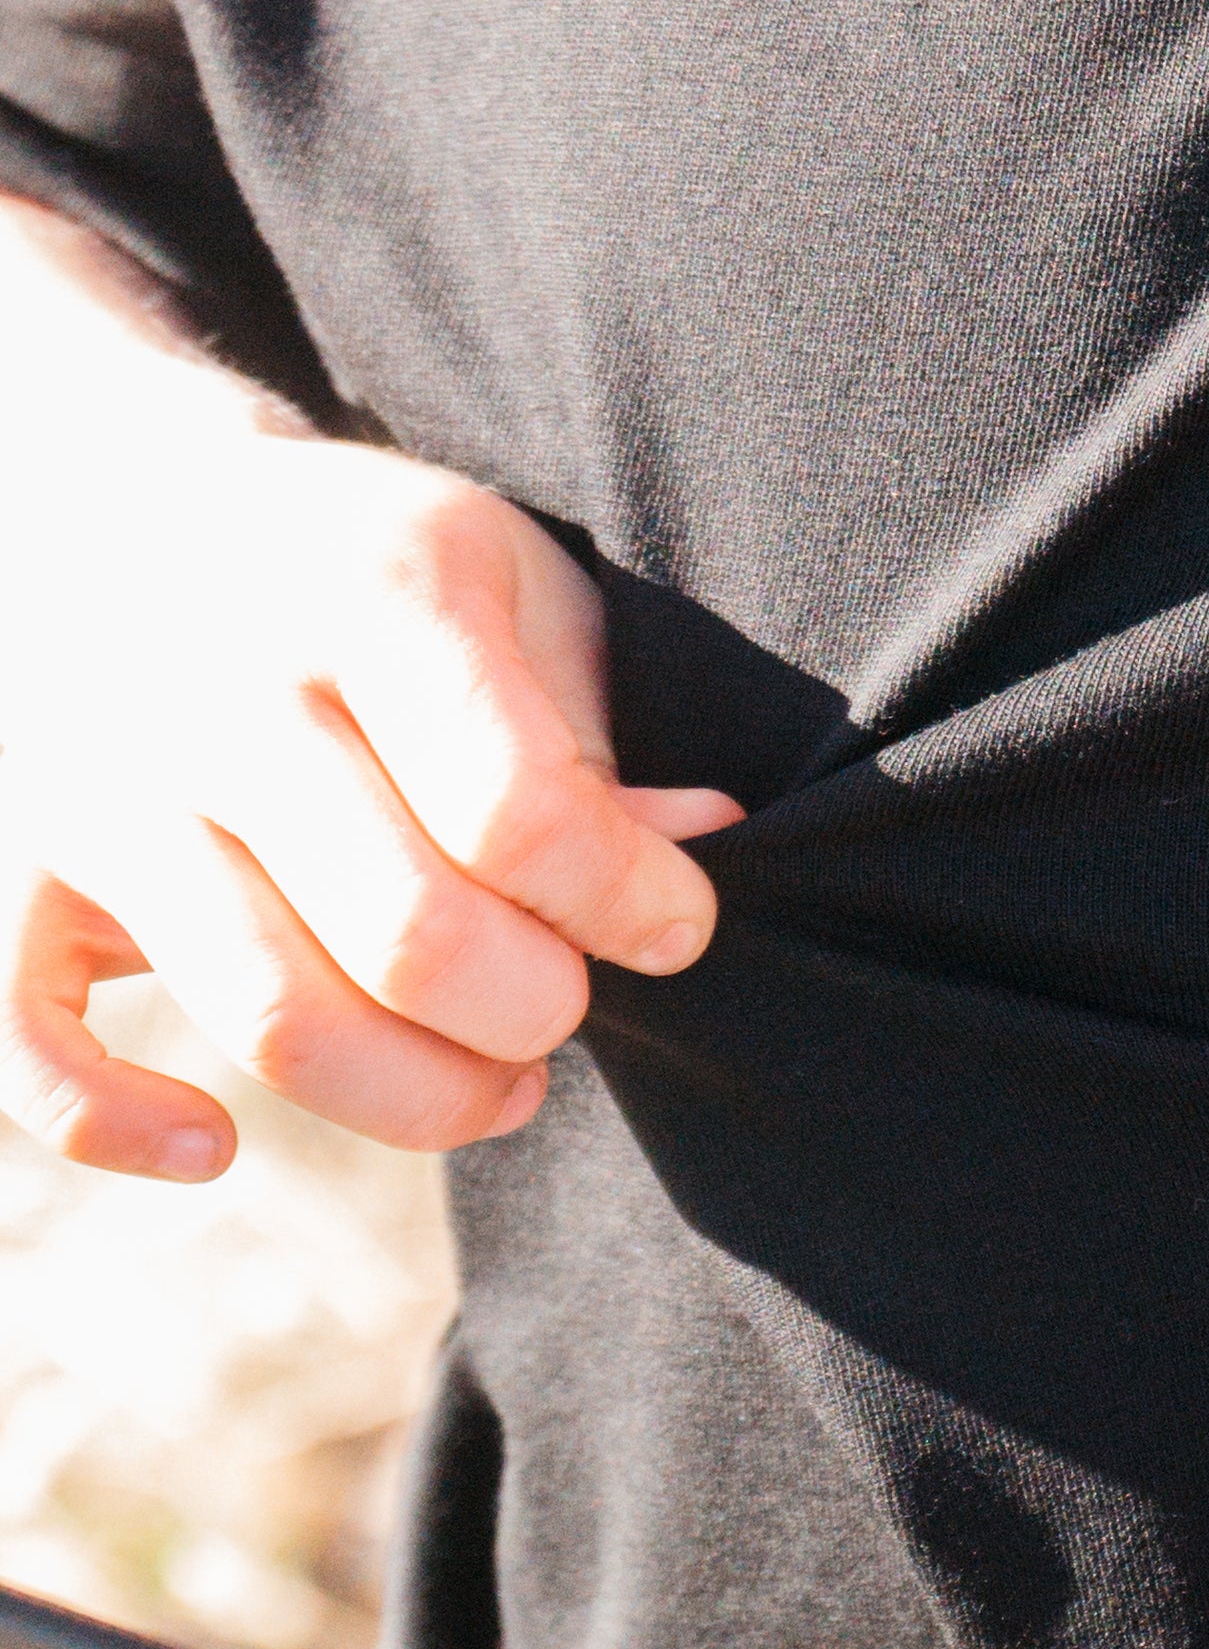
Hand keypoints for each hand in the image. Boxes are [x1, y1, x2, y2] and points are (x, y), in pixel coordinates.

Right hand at [0, 397, 734, 1183]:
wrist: (113, 504)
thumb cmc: (361, 571)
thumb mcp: (501, 588)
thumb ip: (590, 729)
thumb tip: (700, 850)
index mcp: (371, 593)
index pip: (521, 810)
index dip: (630, 905)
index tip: (674, 927)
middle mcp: (221, 689)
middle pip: (412, 936)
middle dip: (537, 1013)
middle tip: (570, 1011)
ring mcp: (98, 784)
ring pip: (273, 1017)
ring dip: (415, 1098)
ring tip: (493, 1088)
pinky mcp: (10, 865)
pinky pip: (28, 1039)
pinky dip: (115, 1124)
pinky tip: (212, 1145)